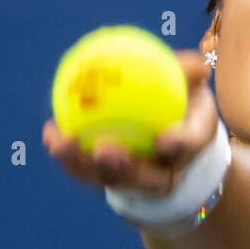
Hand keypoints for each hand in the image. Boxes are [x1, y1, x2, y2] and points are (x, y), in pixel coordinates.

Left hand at [42, 49, 218, 194]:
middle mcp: (161, 175)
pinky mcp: (104, 179)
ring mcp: (130, 181)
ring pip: (106, 178)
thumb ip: (189, 75)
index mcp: (188, 152)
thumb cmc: (182, 106)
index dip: (178, 146)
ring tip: (61, 142)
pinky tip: (50, 131)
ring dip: (82, 164)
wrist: (167, 137)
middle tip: (105, 149)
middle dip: (122, 169)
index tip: (163, 140)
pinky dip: (66, 154)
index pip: (188, 149)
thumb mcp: (191, 89)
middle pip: (143, 179)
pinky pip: (83, 169)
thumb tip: (199, 67)